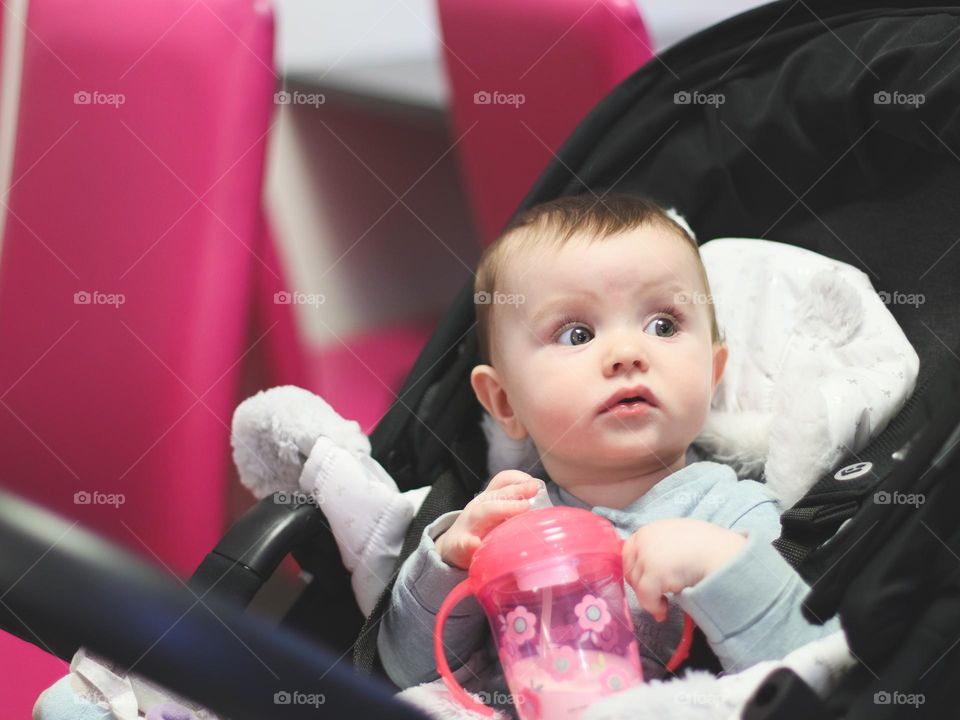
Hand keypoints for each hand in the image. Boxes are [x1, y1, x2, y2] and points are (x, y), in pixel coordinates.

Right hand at [434, 470, 542, 569]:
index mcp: (489, 499)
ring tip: (521, 507)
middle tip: (533, 491)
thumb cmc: (481, 529)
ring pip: (482, 512)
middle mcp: (479, 507)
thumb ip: (515, 505)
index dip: (518, 478)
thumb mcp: (496, 512)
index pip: (502, 481)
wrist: (453, 547)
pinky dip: (469, 543)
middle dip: (516, 491)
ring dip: (501, 508)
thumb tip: (543, 502)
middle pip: (496, 496)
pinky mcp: (460, 546)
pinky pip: (463, 543)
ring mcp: (469, 525)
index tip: (535, 483)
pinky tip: (475, 544)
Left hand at [622, 518, 746, 620]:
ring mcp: (647, 556)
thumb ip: (661, 546)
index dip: (635, 569)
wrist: (721, 553)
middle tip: (657, 596)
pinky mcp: (655, 574)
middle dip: (641, 585)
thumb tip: (655, 564)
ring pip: (637, 585)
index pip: (628, 552)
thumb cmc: (706, 546)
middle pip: (631, 569)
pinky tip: (664, 612)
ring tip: (664, 605)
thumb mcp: (677, 537)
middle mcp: (644, 541)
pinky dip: (654, 607)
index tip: (645, 582)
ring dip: (649, 598)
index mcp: (649, 530)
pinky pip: (646, 597)